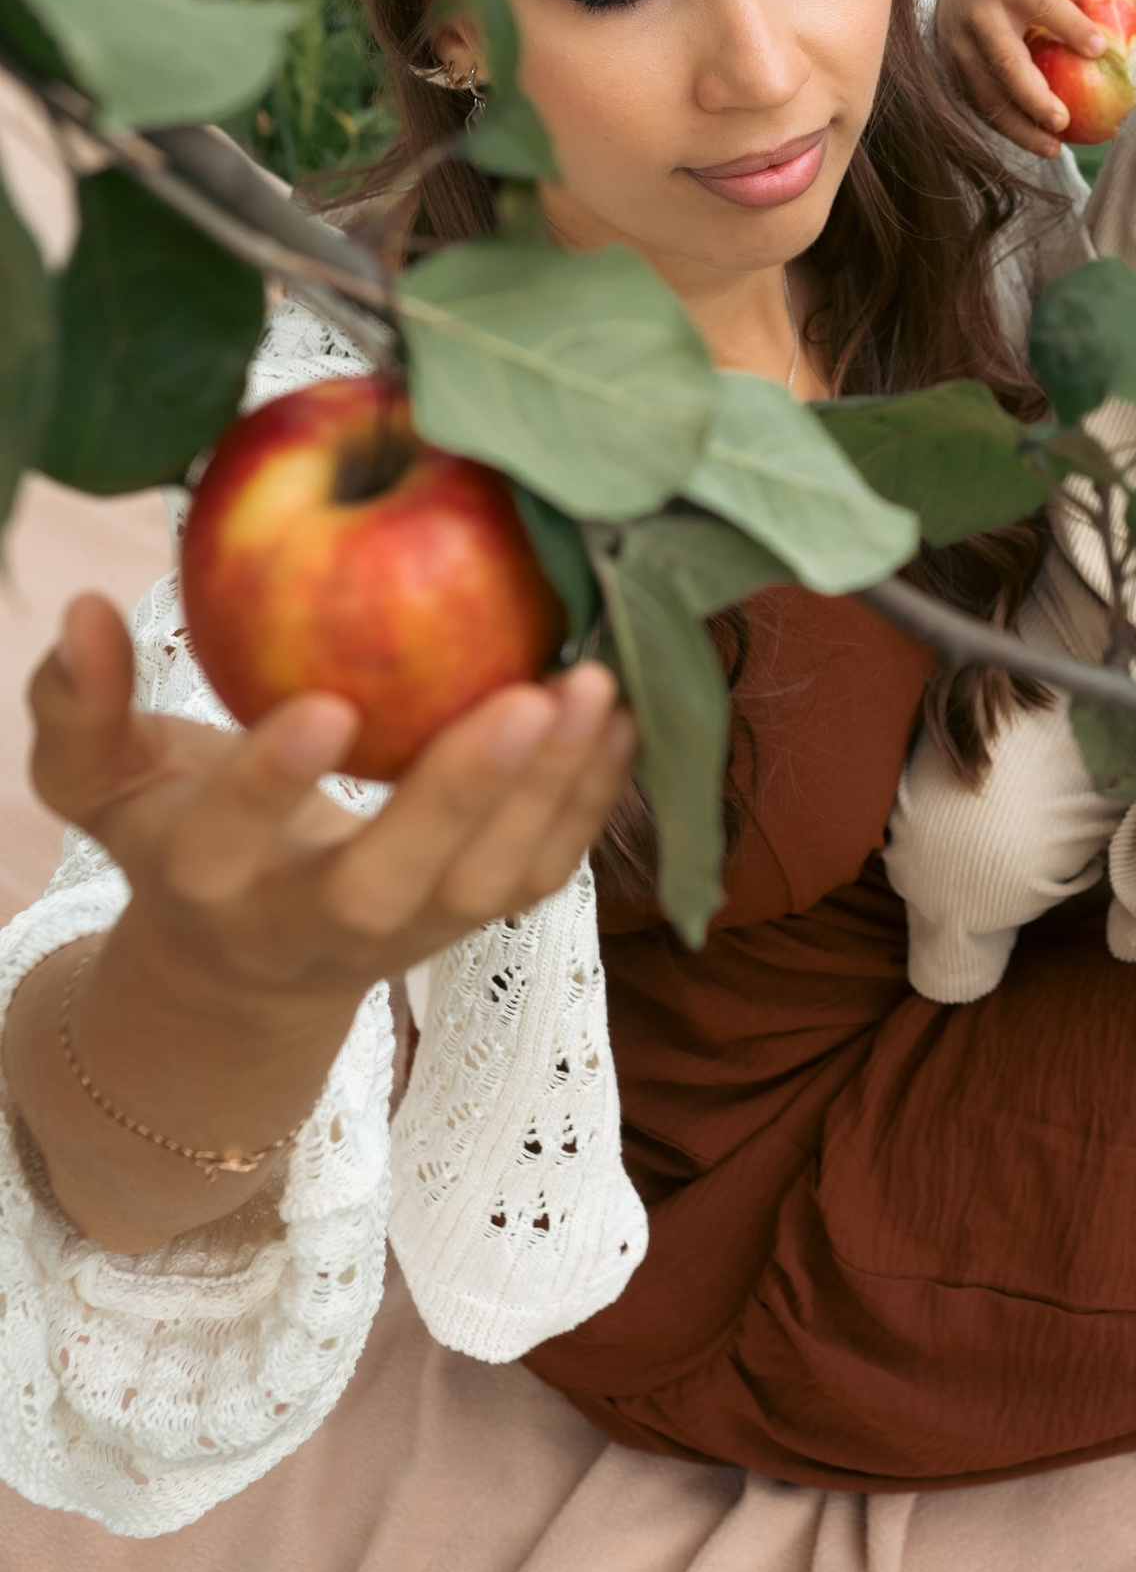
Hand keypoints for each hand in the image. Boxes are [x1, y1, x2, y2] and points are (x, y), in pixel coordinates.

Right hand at [12, 595, 635, 1248]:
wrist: (251, 963)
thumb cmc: (177, 837)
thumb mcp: (103, 783)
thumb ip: (78, 707)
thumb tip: (79, 608)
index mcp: (210, 887)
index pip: (229, 843)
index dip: (270, 783)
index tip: (322, 703)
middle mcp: (314, 927)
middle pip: (389, 885)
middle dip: (458, 798)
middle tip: (524, 697)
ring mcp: (411, 934)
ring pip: (489, 886)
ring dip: (551, 792)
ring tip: (593, 686)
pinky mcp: (479, 919)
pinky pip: (546, 870)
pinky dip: (592, 797)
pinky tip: (620, 711)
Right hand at [935, 0, 1111, 156]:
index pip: (1043, 5)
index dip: (1071, 26)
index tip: (1099, 49)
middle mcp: (982, 19)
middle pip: (1006, 61)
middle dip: (1033, 95)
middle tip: (1063, 120)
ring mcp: (963, 50)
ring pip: (989, 95)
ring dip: (1020, 127)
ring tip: (1054, 148)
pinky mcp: (956, 75)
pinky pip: (983, 108)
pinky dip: (1011, 130)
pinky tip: (1040, 144)